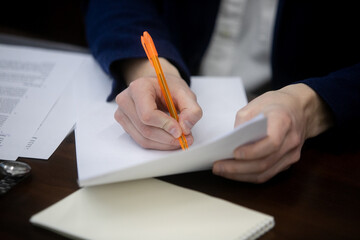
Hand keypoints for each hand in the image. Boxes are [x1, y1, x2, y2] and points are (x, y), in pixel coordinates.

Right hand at [114, 58, 201, 149]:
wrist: (158, 87)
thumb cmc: (168, 88)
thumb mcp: (185, 93)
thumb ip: (191, 109)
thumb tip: (185, 128)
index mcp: (138, 87)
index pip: (148, 114)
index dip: (165, 125)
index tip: (180, 131)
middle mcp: (126, 100)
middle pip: (145, 129)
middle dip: (168, 138)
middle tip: (186, 138)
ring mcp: (123, 114)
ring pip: (144, 139)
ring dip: (165, 143)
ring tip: (180, 139)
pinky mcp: (126, 125)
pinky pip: (141, 141)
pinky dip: (159, 144)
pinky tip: (169, 139)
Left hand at [213, 84, 333, 182]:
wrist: (299, 108)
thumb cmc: (276, 104)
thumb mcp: (256, 104)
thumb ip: (242, 122)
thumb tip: (230, 141)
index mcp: (283, 121)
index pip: (271, 142)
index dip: (252, 151)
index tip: (234, 153)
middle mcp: (291, 140)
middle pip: (265, 162)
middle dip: (238, 168)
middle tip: (218, 167)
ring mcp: (292, 153)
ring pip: (265, 172)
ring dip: (241, 175)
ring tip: (222, 171)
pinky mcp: (288, 161)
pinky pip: (268, 173)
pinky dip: (250, 175)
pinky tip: (235, 173)